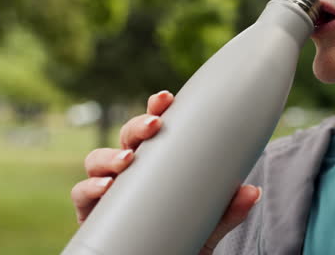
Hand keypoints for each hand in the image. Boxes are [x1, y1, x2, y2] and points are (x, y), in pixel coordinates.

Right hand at [69, 91, 262, 253]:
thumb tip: (251, 191)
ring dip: (109, 155)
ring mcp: (109, 192)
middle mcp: (129, 172)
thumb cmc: (185, 236)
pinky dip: (89, 188)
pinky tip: (105, 187)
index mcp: (156, 163)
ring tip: (127, 160)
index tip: (166, 98)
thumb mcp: (210, 224)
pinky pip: (82, 196)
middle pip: (125, 138)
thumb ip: (228, 210)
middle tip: (153, 126)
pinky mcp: (93, 215)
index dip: (155, 109)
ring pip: (96, 160)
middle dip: (136, 127)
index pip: (153, 129)